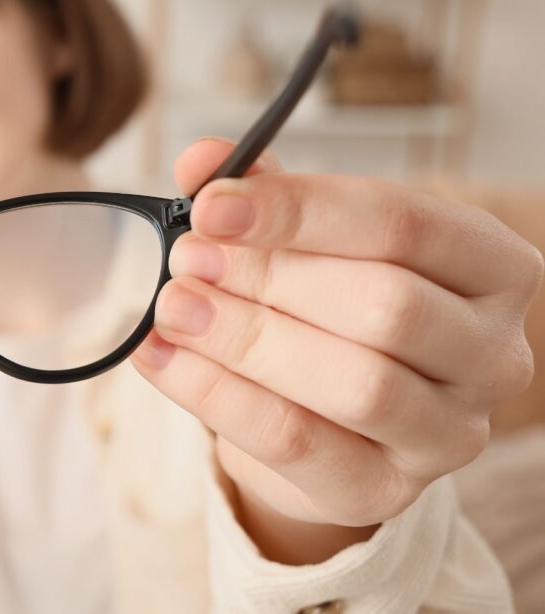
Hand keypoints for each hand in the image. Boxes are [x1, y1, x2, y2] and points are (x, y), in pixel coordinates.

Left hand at [130, 138, 543, 563]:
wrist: (324, 421)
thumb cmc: (327, 309)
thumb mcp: (302, 241)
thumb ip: (260, 195)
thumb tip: (202, 159)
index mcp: (491, 267)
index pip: (405, 224)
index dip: (300, 211)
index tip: (210, 206)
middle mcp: (492, 353)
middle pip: (386, 306)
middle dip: (269, 277)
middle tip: (184, 259)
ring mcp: (450, 432)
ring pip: (357, 383)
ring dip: (247, 339)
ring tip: (171, 308)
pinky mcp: (385, 491)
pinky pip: (298, 443)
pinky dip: (216, 396)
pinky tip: (158, 358)